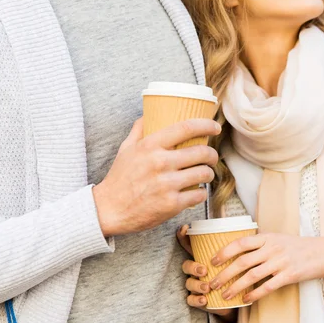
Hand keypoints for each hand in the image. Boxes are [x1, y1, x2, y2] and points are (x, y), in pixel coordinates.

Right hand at [93, 118, 220, 236]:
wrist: (108, 210)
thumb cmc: (119, 178)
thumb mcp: (125, 149)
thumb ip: (139, 130)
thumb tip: (149, 113)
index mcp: (150, 146)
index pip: (186, 128)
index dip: (206, 125)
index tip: (215, 127)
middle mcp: (160, 163)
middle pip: (201, 151)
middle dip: (212, 154)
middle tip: (212, 156)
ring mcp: (167, 184)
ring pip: (204, 173)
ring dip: (209, 173)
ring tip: (205, 174)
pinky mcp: (171, 204)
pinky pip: (199, 195)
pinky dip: (201, 193)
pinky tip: (196, 192)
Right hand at [177, 225, 234, 319]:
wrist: (235, 299)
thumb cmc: (236, 276)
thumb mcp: (238, 261)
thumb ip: (240, 250)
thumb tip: (250, 230)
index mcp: (204, 258)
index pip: (189, 245)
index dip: (183, 236)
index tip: (186, 229)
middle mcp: (196, 270)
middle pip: (187, 265)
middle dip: (193, 267)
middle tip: (204, 270)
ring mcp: (196, 284)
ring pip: (188, 282)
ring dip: (196, 284)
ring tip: (207, 287)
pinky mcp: (197, 299)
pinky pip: (190, 299)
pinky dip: (196, 299)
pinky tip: (204, 299)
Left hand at [208, 233, 323, 303]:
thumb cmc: (298, 247)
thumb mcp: (278, 239)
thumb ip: (260, 244)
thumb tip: (237, 252)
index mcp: (267, 237)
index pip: (240, 243)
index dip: (224, 252)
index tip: (213, 261)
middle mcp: (272, 248)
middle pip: (242, 262)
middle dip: (225, 274)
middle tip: (212, 283)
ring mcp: (281, 262)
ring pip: (252, 276)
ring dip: (236, 287)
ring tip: (225, 295)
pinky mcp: (289, 275)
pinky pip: (268, 286)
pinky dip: (255, 294)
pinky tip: (246, 299)